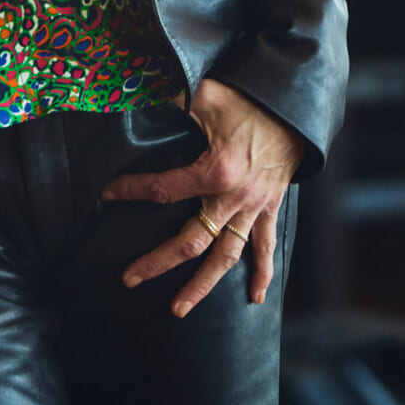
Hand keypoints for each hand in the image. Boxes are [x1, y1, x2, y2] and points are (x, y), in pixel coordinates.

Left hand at [103, 76, 304, 316]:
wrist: (296, 108)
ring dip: (202, 285)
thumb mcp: (208, 95)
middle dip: (158, 262)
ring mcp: (254, 208)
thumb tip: (146, 94)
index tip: (109, 194)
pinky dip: (262, 274)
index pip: (164, 189)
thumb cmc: (251, 100)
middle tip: (130, 278)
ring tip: (179, 309)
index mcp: (215, 171)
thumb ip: (175, 99)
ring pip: (225, 256)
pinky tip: (255, 298)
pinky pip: (266, 247)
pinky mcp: (270, 208)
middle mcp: (233, 198)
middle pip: (190, 241)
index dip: (133, 190)